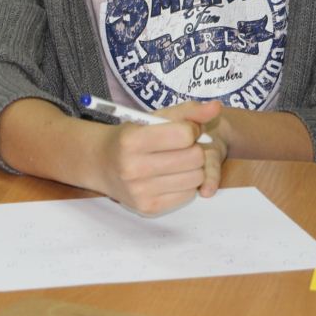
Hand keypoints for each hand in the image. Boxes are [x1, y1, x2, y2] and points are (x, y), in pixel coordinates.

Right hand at [96, 99, 219, 215]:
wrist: (99, 163)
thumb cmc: (130, 136)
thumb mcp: (152, 118)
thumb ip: (186, 112)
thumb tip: (216, 107)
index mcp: (131, 140)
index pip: (184, 134)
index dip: (191, 129)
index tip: (183, 129)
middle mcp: (133, 168)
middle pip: (194, 157)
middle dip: (194, 148)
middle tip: (181, 146)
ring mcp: (140, 191)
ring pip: (196, 177)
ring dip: (193, 167)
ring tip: (176, 161)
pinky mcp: (148, 208)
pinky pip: (188, 194)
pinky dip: (184, 183)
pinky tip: (169, 176)